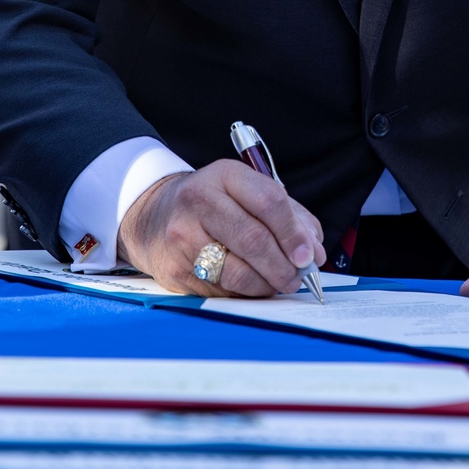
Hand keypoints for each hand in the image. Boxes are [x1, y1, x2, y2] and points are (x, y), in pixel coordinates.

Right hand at [117, 161, 325, 297]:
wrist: (153, 216)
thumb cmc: (213, 204)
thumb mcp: (246, 192)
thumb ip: (287, 215)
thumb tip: (314, 251)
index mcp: (224, 175)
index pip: (268, 201)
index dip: (294, 233)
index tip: (309, 254)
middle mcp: (199, 202)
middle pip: (254, 240)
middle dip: (284, 265)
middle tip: (298, 277)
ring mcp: (183, 237)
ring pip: (238, 272)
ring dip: (267, 284)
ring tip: (278, 282)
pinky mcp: (175, 270)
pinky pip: (222, 289)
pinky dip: (244, 292)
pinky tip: (250, 284)